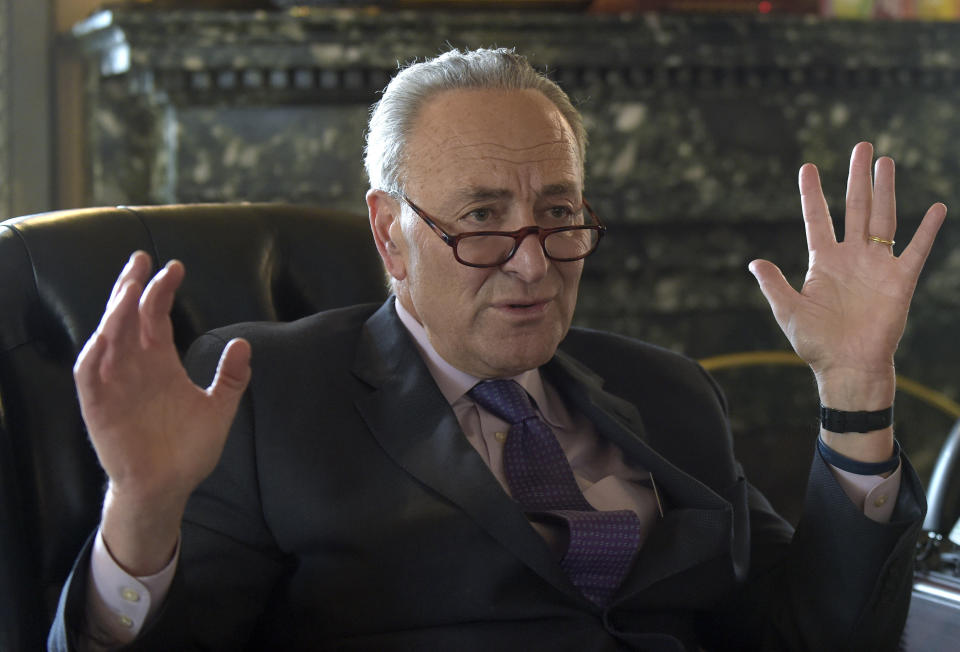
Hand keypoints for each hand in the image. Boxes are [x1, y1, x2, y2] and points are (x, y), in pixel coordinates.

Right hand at [74, 251, 250, 572]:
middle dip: (132, 287)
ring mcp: (115, 385)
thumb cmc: (188, 449)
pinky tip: (106, 334)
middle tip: (142, 258)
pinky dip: (96, 354)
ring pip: (107, 339)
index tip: (175, 267)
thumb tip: (243, 343)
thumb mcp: (218, 408)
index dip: (161, 291)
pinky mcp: (99, 407)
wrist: (167, 487)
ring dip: (114, 313)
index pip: (155, 317)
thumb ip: (231, 378)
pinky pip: (91, 375)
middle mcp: (135, 368)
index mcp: (160, 363)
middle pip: (128, 318)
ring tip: (127, 288)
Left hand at [749, 142, 945, 459]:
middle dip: (856, 177)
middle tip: (861, 145)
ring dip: (885, 190)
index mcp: (823, 262)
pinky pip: (916, 250)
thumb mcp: (788, 312)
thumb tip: (754, 263)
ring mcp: (876, 266)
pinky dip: (928, 230)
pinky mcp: (900, 281)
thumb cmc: (816, 344)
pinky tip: (937, 207)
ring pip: (882, 218)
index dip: (812, 193)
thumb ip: (774, 285)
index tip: (807, 167)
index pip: (817, 218)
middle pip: (854, 208)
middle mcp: (851, 258)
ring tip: (885, 161)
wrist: (848, 367)